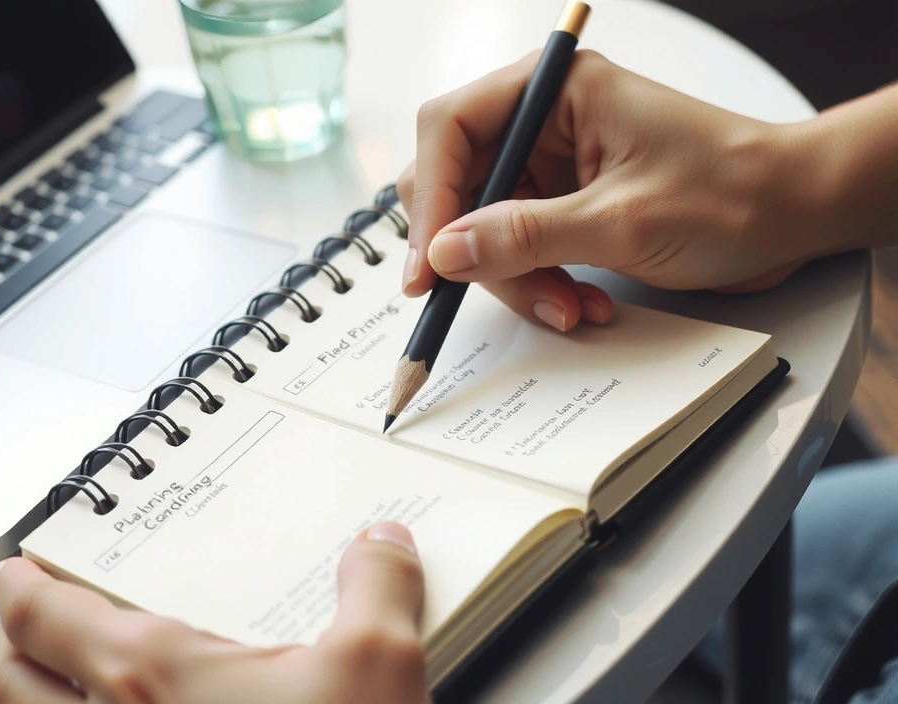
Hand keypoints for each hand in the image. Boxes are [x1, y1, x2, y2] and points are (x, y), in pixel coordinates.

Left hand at [0, 522, 430, 703]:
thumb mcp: (378, 667)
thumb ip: (377, 587)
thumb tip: (380, 543)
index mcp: (150, 679)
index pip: (43, 616)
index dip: (21, 584)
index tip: (20, 569)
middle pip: (5, 680)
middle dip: (8, 639)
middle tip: (29, 617)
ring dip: (28, 698)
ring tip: (65, 679)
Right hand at [398, 50, 821, 330]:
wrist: (792, 213)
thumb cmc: (731, 191)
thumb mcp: (620, 221)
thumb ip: (524, 236)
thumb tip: (445, 254)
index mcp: (555, 92)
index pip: (451, 129)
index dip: (430, 200)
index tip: (428, 266)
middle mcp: (545, 122)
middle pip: (459, 183)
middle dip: (477, 250)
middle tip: (495, 294)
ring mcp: (553, 165)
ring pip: (486, 227)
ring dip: (517, 279)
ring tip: (567, 308)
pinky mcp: (565, 204)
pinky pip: (521, 248)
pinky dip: (540, 283)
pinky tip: (580, 302)